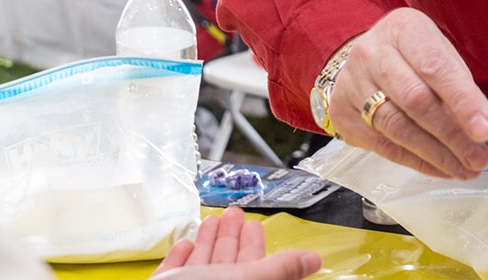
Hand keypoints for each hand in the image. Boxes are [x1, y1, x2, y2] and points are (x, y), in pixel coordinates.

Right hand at [150, 207, 320, 279]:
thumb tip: (313, 260)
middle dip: (231, 237)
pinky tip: (186, 245)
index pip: (254, 268)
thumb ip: (280, 269)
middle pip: (228, 265)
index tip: (256, 224)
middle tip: (234, 213)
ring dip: (208, 242)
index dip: (256, 245)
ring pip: (201, 267)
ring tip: (212, 221)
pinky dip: (180, 258)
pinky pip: (174, 274)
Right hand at [330, 8, 487, 177]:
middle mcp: (372, 53)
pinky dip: (418, 162)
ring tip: (465, 168)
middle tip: (480, 158)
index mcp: (403, 29)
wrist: (363, 58)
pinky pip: (384, 146)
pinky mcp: (342, 114)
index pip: (435, 67)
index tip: (486, 131)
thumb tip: (487, 132)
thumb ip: (461, 88)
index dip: (463, 102)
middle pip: (415, 101)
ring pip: (398, 128)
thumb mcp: (439, 54)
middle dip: (452, 135)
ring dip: (437, 155)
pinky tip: (441, 168)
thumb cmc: (411, 57)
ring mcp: (352, 84)